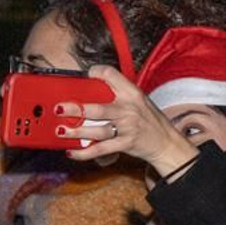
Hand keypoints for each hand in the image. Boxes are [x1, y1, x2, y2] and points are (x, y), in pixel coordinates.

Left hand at [55, 66, 196, 176]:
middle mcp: (129, 109)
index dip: (97, 72)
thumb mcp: (138, 100)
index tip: (86, 75)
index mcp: (132, 93)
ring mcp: (127, 128)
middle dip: (75, 109)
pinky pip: (102, 149)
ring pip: (97, 131)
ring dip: (77, 131)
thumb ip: (118, 93)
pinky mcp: (126, 144)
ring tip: (61, 130)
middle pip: (98, 108)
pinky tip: (73, 152)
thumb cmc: (149, 120)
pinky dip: (86, 152)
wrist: (167, 143)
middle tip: (58, 108)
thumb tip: (91, 89)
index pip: (112, 75)